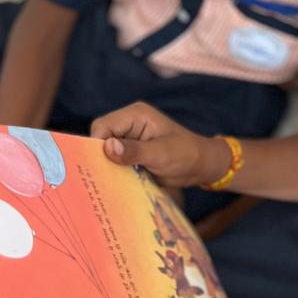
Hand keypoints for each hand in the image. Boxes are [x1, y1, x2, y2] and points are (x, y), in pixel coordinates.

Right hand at [90, 102, 227, 188]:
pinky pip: (113, 159)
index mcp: (135, 115)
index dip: (97, 145)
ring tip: (106, 181)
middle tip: (101, 177)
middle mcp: (128, 123)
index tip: (100, 165)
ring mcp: (129, 138)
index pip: (102, 126)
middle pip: (100, 137)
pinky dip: (113, 170)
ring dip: (106, 165)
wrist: (200, 166)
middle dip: (100, 156)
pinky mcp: (130, 151)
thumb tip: (108, 147)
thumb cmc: (186, 155)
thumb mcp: (161, 154)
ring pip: (104, 150)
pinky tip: (113, 182)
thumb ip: (134, 151)